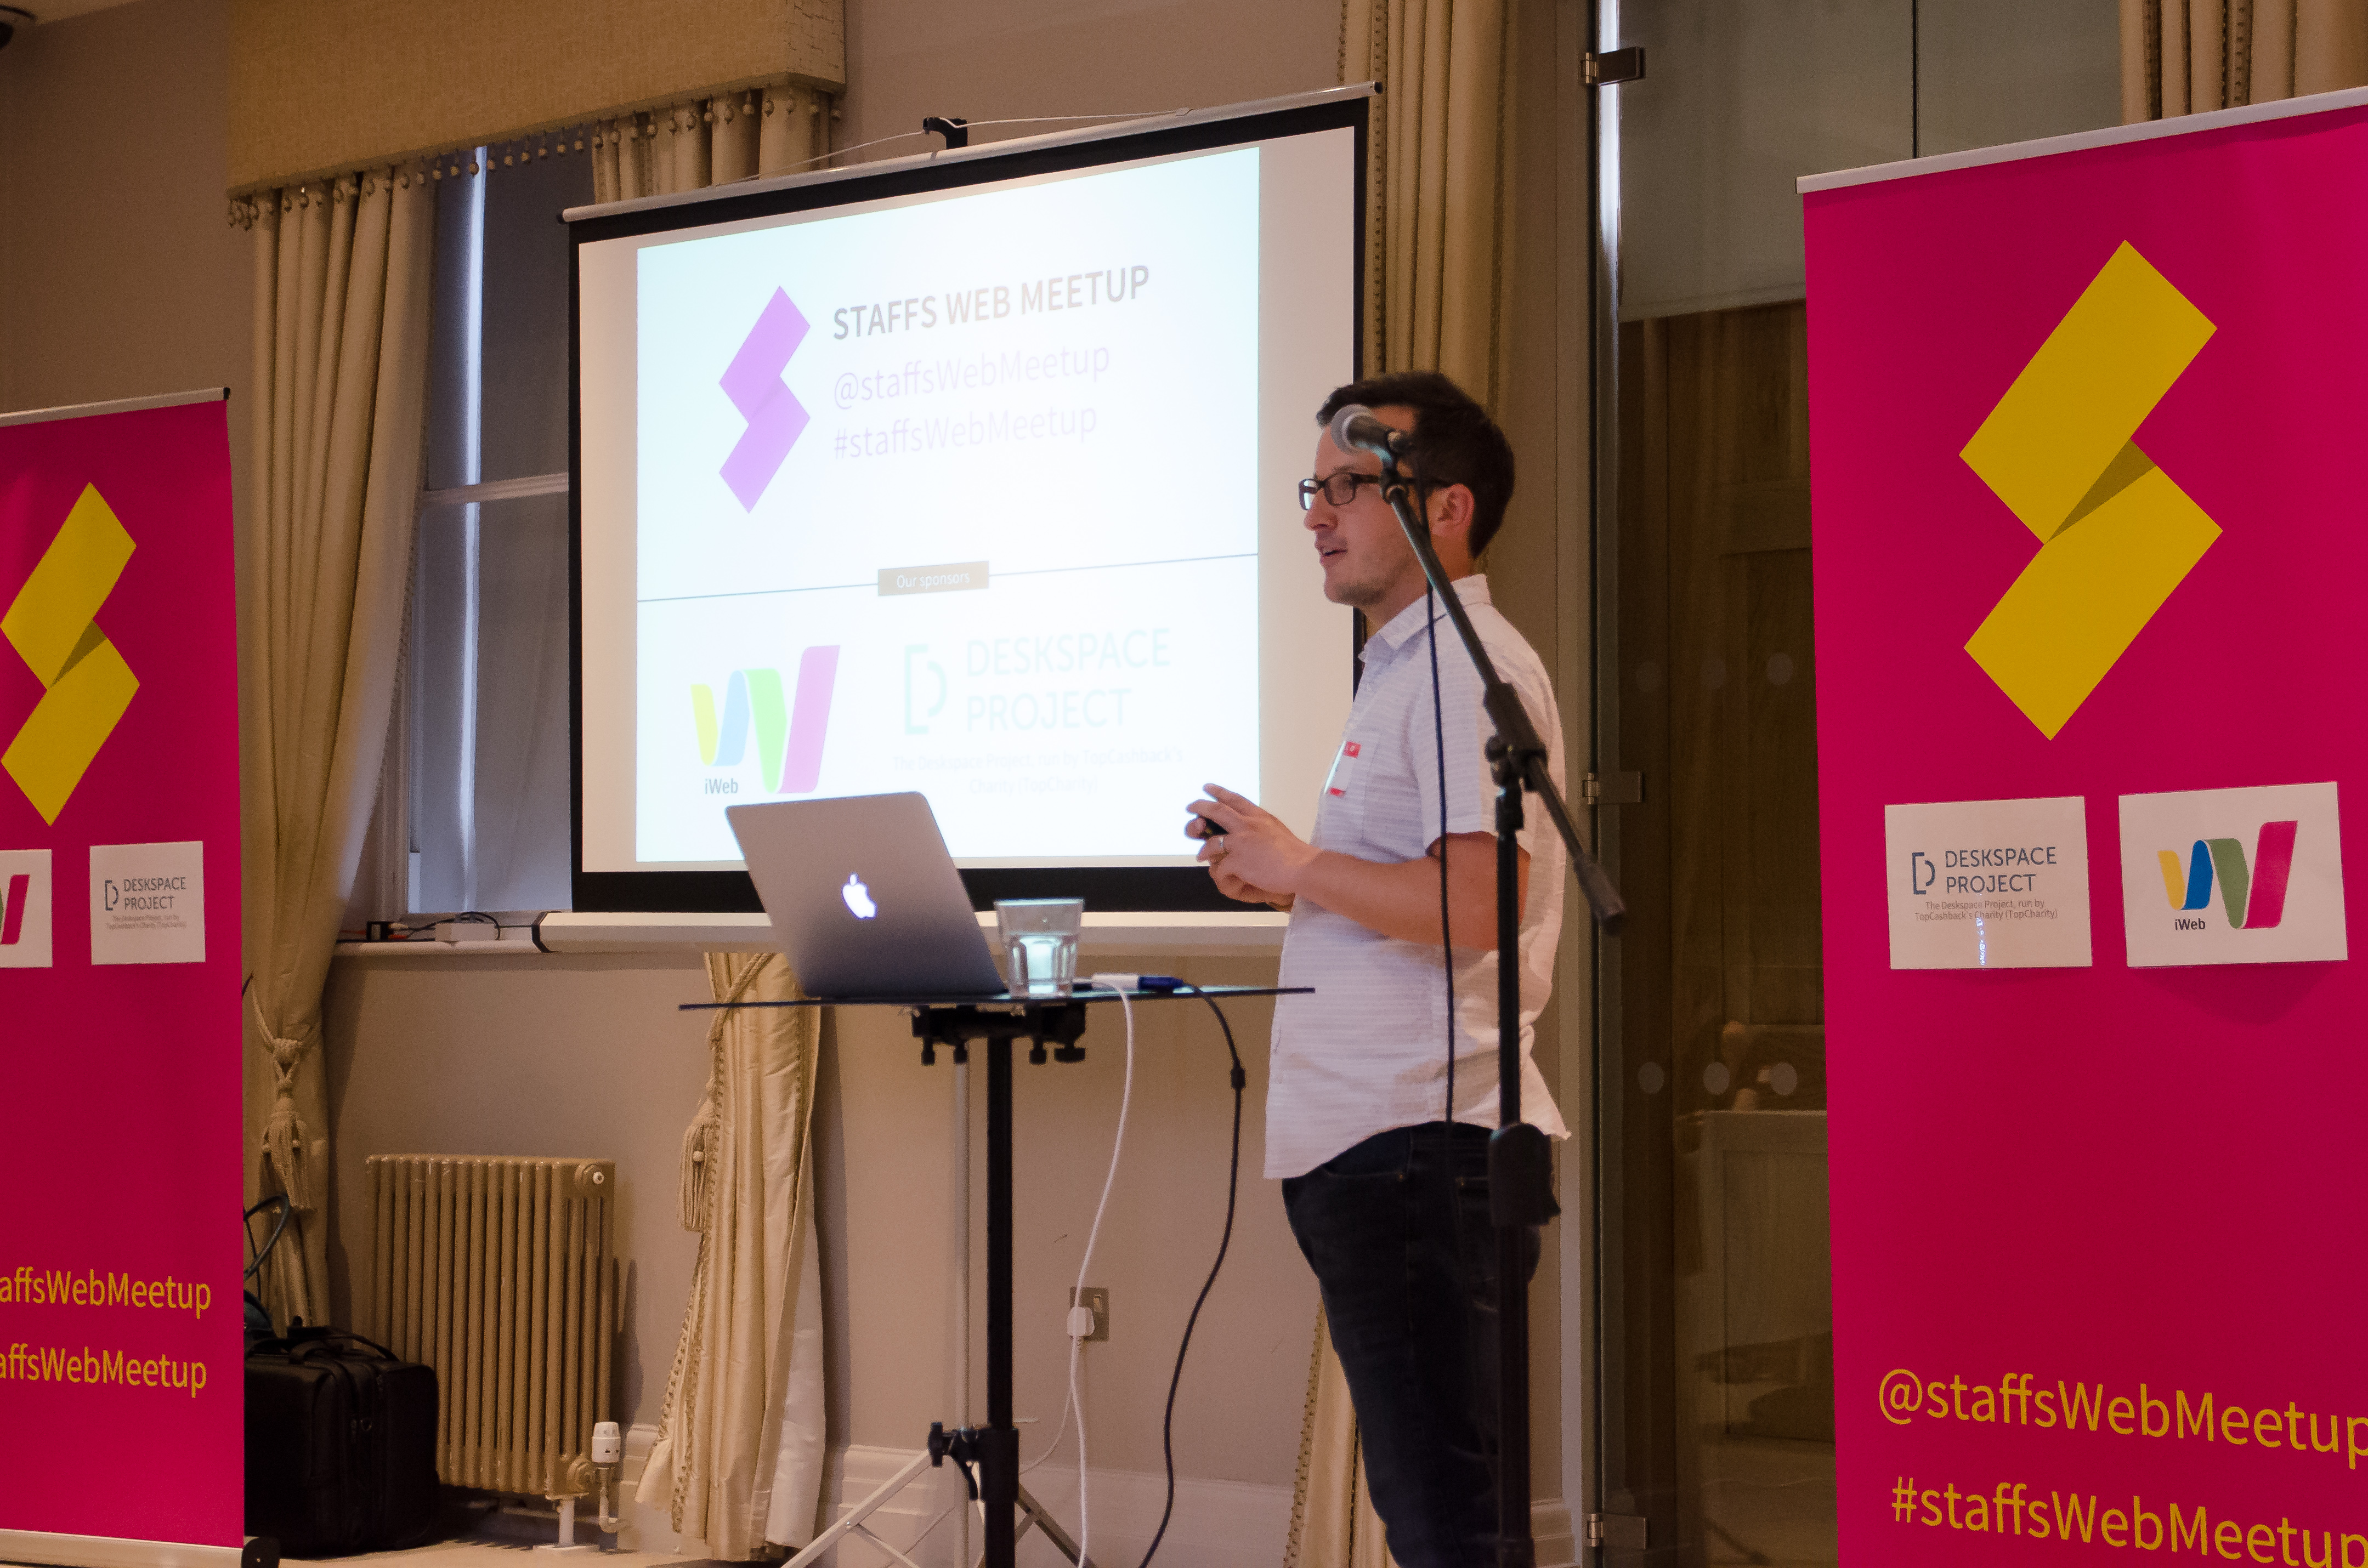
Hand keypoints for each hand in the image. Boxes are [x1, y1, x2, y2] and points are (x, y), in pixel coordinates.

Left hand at [1188, 783, 1316, 905]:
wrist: (1303, 867)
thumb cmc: (1296, 854)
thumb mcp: (1276, 830)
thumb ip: (1261, 828)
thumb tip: (1250, 831)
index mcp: (1258, 816)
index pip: (1234, 799)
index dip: (1218, 792)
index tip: (1207, 788)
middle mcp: (1247, 825)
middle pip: (1216, 811)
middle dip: (1200, 807)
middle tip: (1190, 806)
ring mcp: (1241, 842)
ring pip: (1211, 841)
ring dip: (1203, 849)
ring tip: (1199, 854)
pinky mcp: (1237, 860)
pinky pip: (1220, 867)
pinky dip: (1221, 873)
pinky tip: (1224, 875)